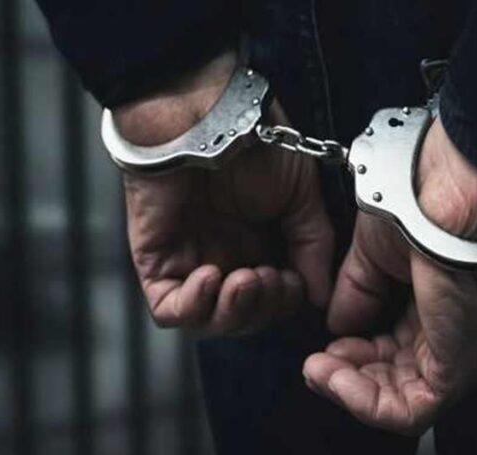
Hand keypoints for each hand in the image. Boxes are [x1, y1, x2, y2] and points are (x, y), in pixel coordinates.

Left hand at [117, 52, 333, 334]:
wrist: (207, 113)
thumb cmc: (254, 143)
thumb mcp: (303, 196)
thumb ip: (313, 246)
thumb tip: (320, 297)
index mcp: (260, 245)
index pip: (273, 301)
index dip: (286, 302)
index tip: (297, 282)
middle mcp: (226, 257)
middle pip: (244, 317)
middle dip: (264, 308)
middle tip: (271, 277)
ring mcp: (190, 261)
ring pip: (209, 321)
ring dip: (234, 311)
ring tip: (247, 278)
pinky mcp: (156, 260)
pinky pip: (170, 309)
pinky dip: (195, 306)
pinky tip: (212, 275)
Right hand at [303, 117, 476, 434]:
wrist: (447, 199)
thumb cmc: (419, 208)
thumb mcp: (371, 256)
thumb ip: (355, 294)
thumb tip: (334, 325)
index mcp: (434, 305)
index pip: (391, 349)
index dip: (350, 354)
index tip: (321, 347)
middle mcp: (449, 334)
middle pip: (392, 379)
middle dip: (346, 374)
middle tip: (315, 364)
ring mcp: (456, 356)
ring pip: (398, 402)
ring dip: (349, 391)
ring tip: (318, 370)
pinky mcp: (458, 372)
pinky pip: (408, 411)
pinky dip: (364, 402)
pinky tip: (335, 377)